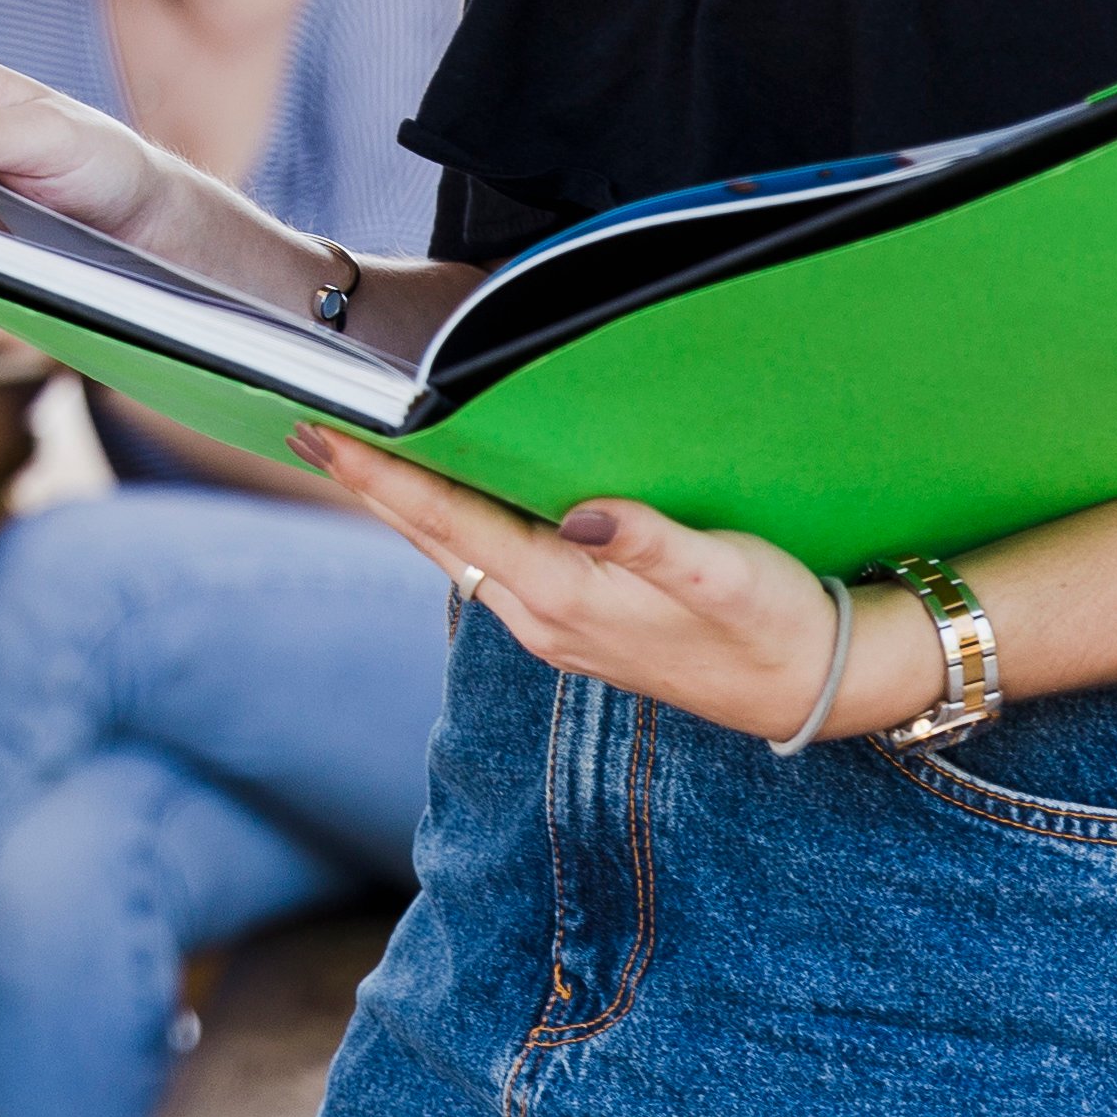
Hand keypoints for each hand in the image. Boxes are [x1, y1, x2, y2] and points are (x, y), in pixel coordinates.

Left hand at [282, 443, 890, 746]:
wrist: (810, 689)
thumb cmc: (772, 625)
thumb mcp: (723, 576)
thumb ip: (651, 542)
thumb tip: (583, 512)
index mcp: (563, 597)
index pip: (451, 525)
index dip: (386, 479)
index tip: (327, 436)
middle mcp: (541, 618)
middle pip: (434, 539)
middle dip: (370, 485)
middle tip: (306, 427)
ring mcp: (553, 625)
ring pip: (456, 553)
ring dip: (405, 504)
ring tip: (356, 456)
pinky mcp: (574, 622)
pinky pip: (488, 564)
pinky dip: (451, 525)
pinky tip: (445, 501)